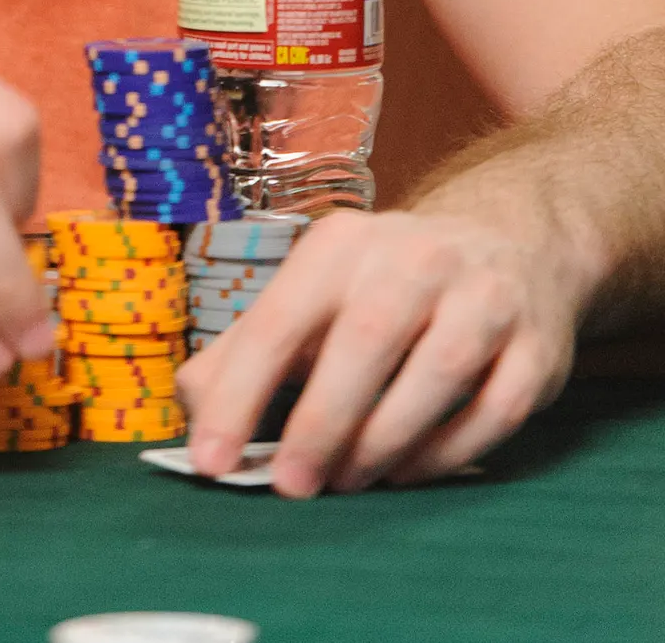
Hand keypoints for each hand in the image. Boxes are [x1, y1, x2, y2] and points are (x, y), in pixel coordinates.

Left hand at [177, 207, 578, 495]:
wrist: (506, 245)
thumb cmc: (385, 285)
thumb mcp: (314, 295)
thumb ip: (249, 348)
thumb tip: (193, 405)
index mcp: (341, 244)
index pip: (280, 317)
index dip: (241, 392)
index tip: (211, 458)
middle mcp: (414, 256)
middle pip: (364, 341)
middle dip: (321, 423)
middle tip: (293, 486)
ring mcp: (483, 295)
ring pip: (436, 374)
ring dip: (384, 441)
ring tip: (348, 481)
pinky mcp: (535, 344)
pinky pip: (494, 409)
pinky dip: (448, 451)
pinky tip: (410, 472)